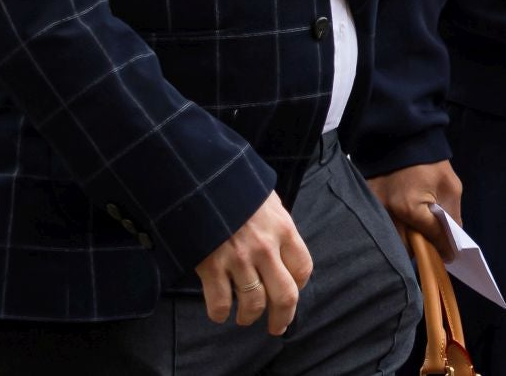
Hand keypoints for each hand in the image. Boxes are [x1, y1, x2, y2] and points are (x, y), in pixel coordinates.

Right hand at [194, 192, 311, 334]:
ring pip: (253, 304)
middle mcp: (266, 248)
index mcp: (283, 229)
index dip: (298, 284)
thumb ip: (276, 224)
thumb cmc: (237, 186)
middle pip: (285, 295)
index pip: (303, 268)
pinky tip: (220, 313)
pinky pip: (220, 303)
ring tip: (245, 318)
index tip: (292, 289)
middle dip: (282, 316)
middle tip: (276, 326)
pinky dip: (220, 314)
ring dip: (249, 317)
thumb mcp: (267, 200)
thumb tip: (280, 243)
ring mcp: (238, 259)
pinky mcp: (211, 266)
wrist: (203, 178)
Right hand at [367, 160, 464, 261]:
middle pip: (406, 248)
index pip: (430, 238)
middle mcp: (388, 214)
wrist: (404, 140)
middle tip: (432, 250)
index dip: (443, 247)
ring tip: (417, 241)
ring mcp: (374, 211)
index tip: (450, 257)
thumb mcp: (450, 187)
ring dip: (405, 244)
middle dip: (421, 250)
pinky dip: (392, 232)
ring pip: (391, 242)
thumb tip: (451, 243)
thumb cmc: (430, 163)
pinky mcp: (367, 206)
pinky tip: (402, 230)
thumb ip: (452, 216)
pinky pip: (380, 228)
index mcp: (410, 208)